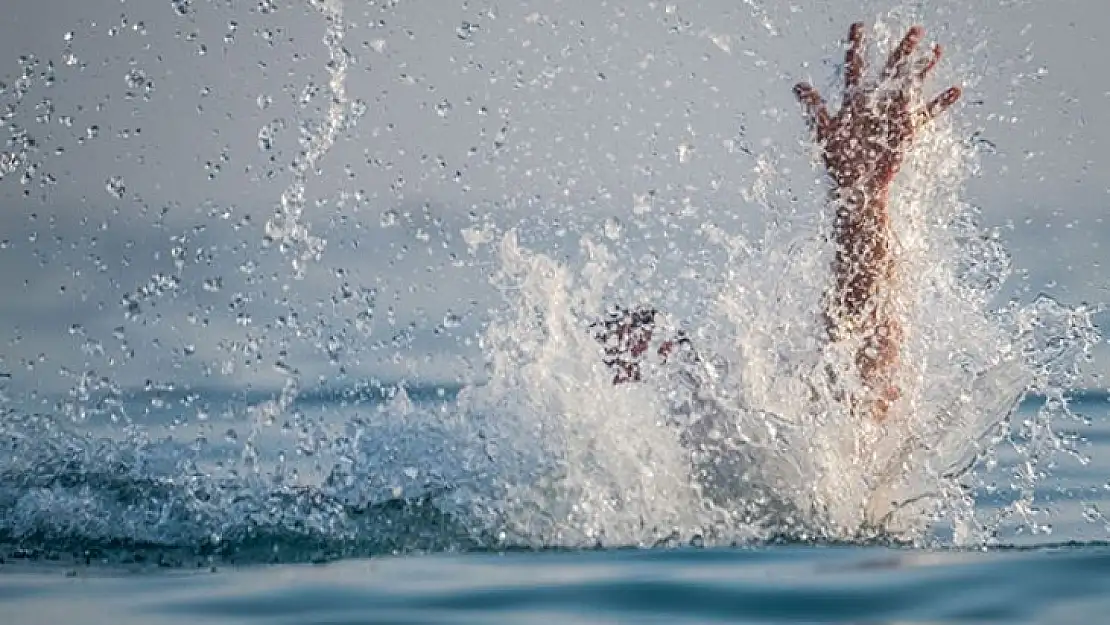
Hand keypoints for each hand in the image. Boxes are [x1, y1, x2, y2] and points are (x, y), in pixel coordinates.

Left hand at [793, 23, 961, 192]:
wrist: (857, 185)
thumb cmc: (840, 160)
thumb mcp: (826, 131)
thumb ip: (816, 107)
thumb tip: (798, 86)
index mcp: (855, 101)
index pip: (855, 67)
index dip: (856, 46)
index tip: (858, 25)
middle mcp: (876, 104)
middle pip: (890, 71)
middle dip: (902, 50)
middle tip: (916, 29)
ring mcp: (893, 115)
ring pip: (912, 85)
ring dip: (925, 68)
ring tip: (938, 48)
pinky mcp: (906, 129)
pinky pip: (927, 113)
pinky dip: (941, 103)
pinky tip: (956, 90)